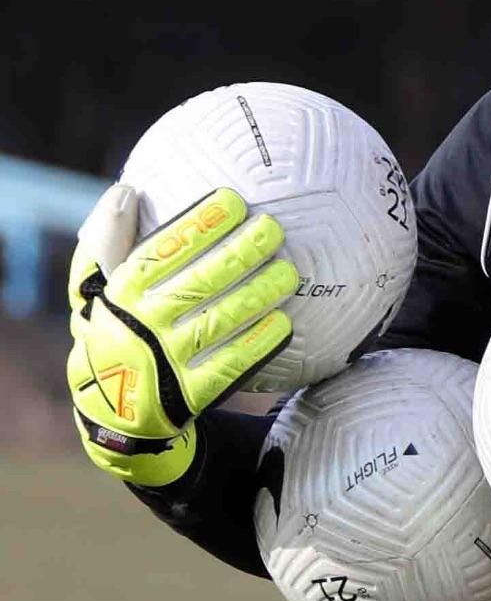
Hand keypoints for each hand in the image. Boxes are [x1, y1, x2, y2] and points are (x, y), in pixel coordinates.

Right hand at [67, 184, 297, 485]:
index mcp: (118, 293)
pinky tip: (284, 322)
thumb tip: (126, 190)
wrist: (110, 410)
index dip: (199, 224)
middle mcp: (139, 326)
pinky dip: (258, 342)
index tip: (234, 200)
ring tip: (289, 272)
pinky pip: (230, 365)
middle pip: (200, 282)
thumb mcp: (92, 287)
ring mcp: (164, 362)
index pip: (161, 252)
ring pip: (221, 321)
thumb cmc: (112, 329)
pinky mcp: (188, 396)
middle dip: (242, 251)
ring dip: (259, 293)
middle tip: (274, 228)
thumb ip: (108, 239)